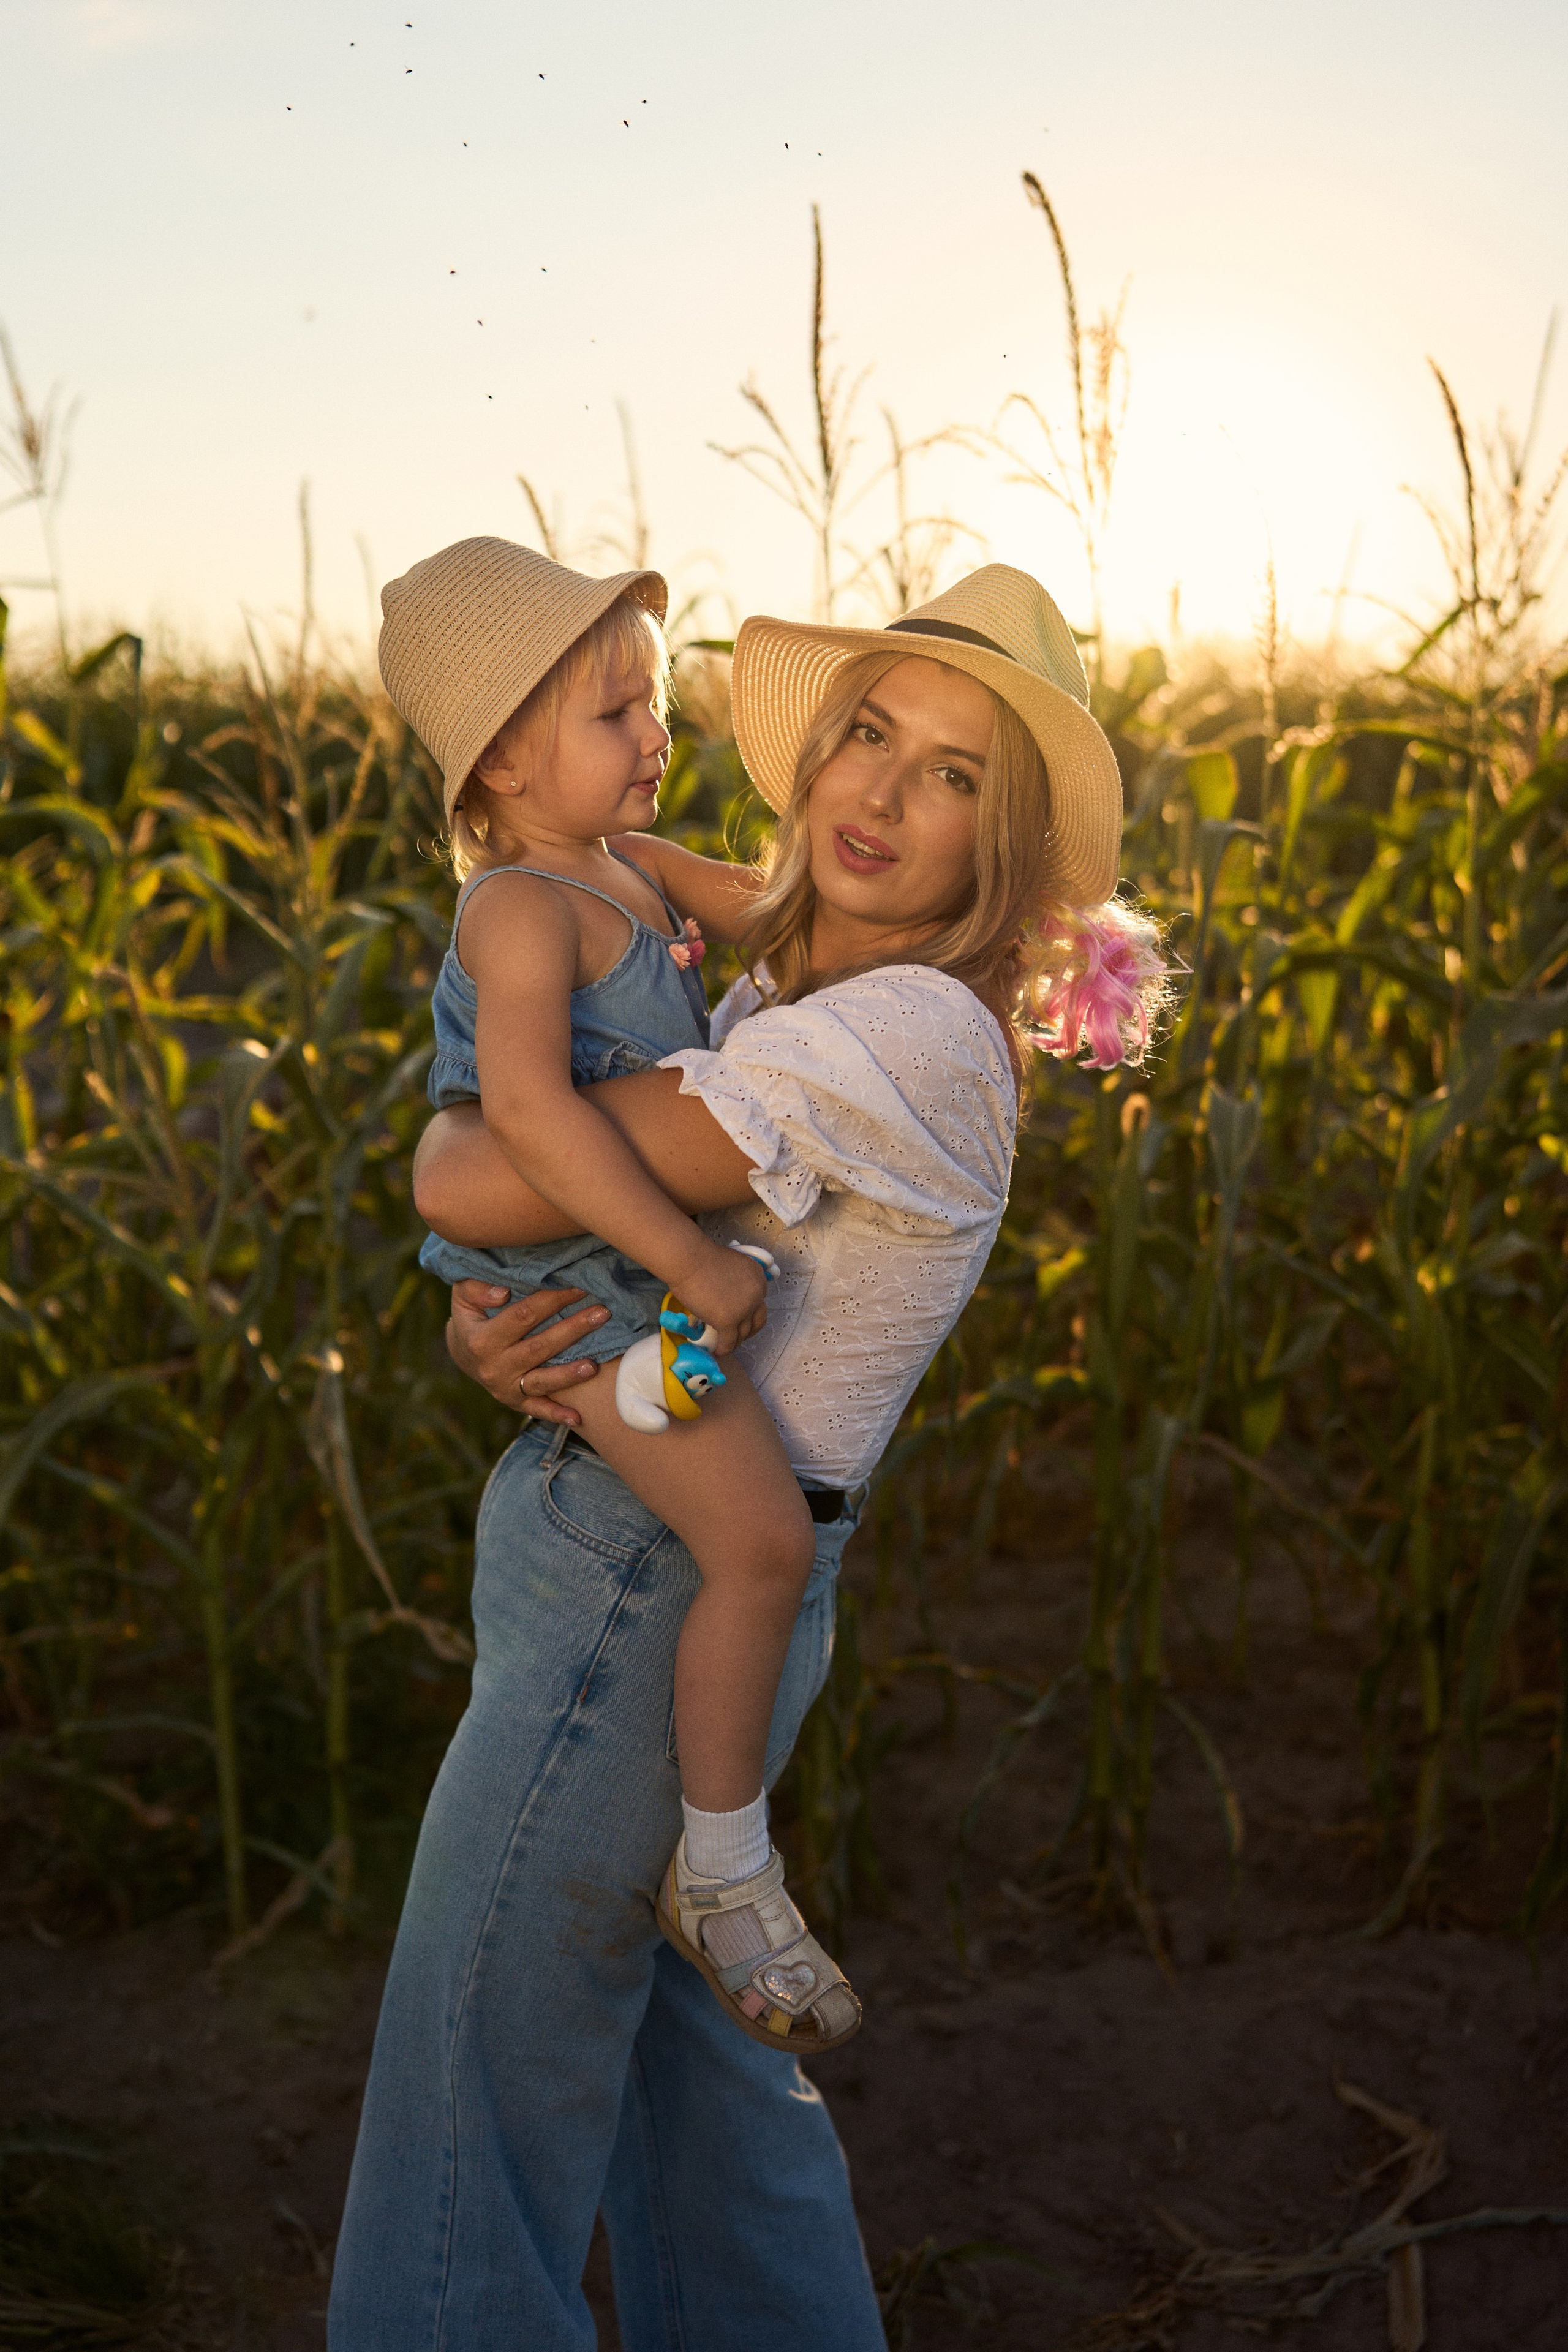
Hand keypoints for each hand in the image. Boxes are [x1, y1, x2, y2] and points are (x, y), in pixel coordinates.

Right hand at [446, 1282, 609, 1424]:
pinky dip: (557, 1414)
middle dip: (573, 1329)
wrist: (463, 1352)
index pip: (523, 1315)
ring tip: (595, 1365)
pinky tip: (578, 1417)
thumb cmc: (471, 1315)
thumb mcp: (463, 1295)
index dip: (553, 1299)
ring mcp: (505, 1387)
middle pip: (540, 1346)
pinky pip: (537, 1408)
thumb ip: (477, 1289)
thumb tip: (503, 1293)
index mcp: (482, 1338)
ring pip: (542, 1380)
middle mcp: (494, 1366)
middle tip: (603, 1313)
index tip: (579, 1286)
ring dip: (569, 1374)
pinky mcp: (514, 1401)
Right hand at [666, 1240, 767, 1353]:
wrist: (689, 1260)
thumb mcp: (730, 1266)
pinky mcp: (728, 1321)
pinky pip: (729, 1341)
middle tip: (738, 1336)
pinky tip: (717, 1351)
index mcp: (758, 1277)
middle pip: (758, 1320)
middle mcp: (756, 1294)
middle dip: (749, 1331)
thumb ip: (736, 1281)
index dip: (751, 1313)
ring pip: (743, 1334)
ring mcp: (744, 1309)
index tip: (741, 1319)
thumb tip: (728, 1296)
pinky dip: (724, 1349)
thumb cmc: (701, 1257)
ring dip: (735, 1342)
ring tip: (725, 1345)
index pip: (759, 1302)